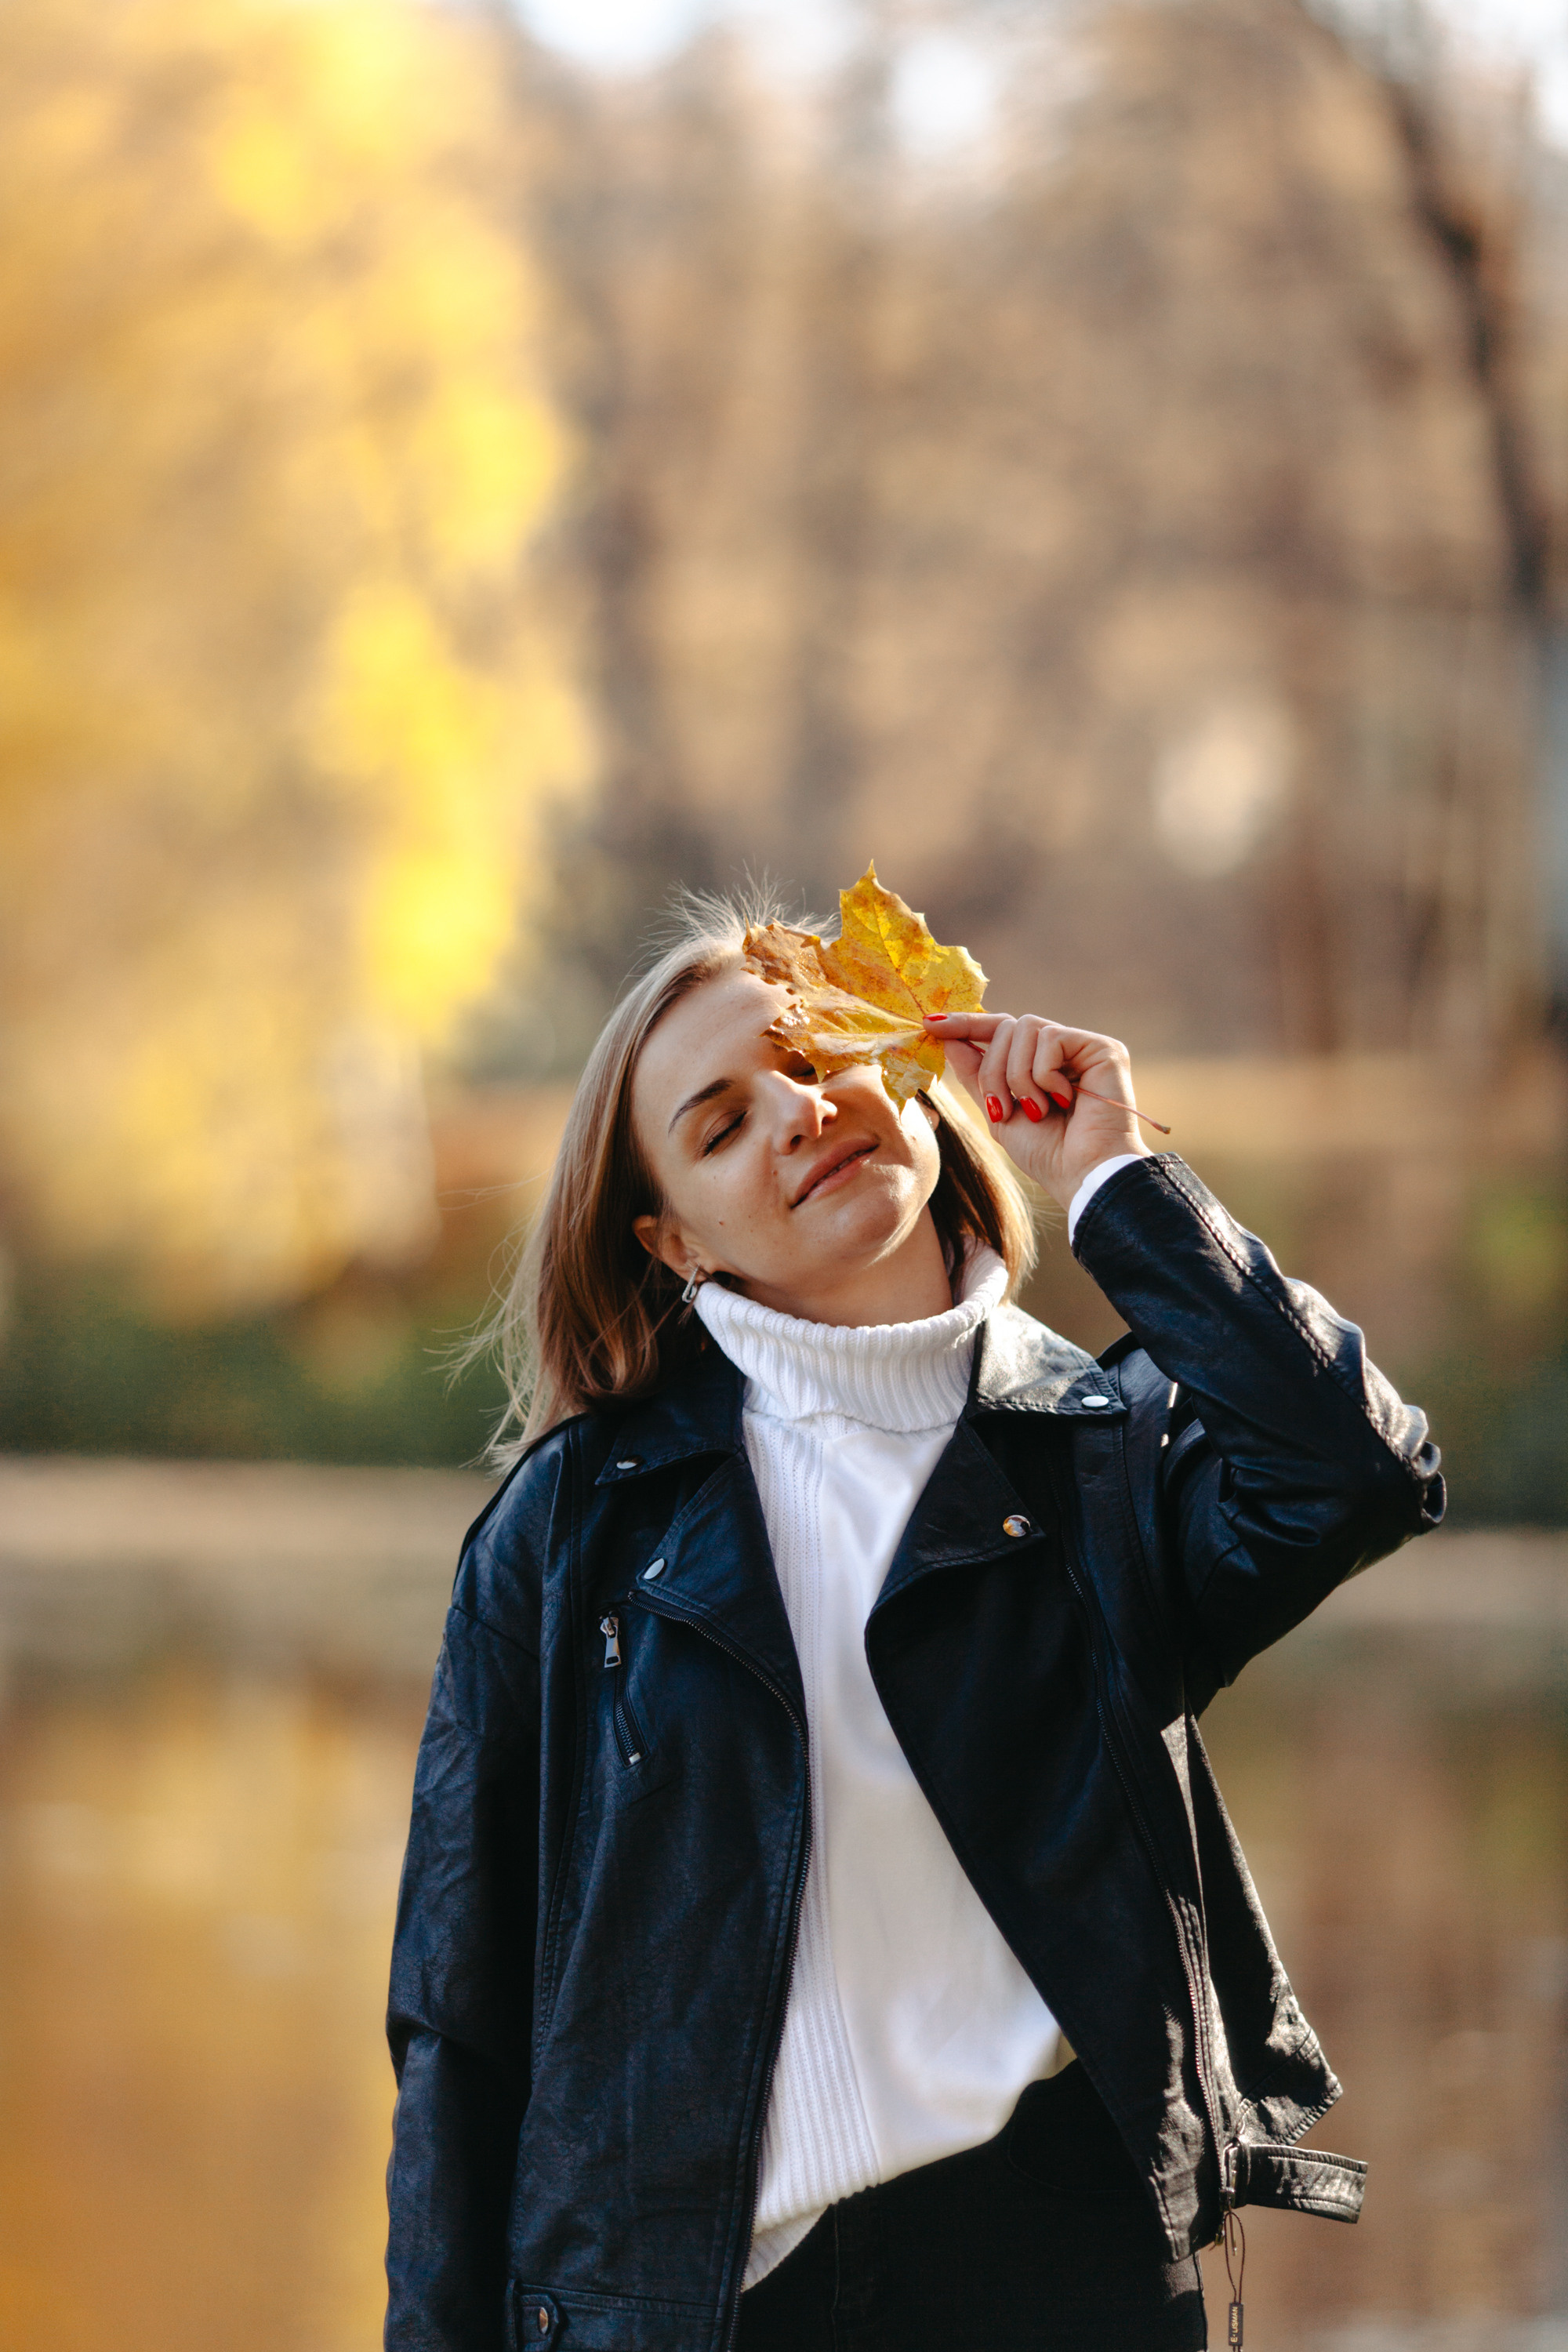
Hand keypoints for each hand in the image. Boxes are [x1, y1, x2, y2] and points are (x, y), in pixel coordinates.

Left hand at [925, 1012, 1150, 1212]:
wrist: (1081, 1175)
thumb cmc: (1046, 1154)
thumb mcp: (998, 1113)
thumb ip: (977, 1075)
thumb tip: (948, 1038)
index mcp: (1039, 1063)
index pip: (999, 1029)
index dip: (965, 1024)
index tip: (931, 1023)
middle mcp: (1062, 1050)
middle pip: (1006, 1027)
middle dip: (992, 1070)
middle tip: (1003, 1109)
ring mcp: (1082, 1047)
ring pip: (1025, 1028)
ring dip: (1017, 1076)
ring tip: (1036, 1110)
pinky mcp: (1102, 1048)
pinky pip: (1051, 1037)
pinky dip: (1044, 1074)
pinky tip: (1063, 1100)